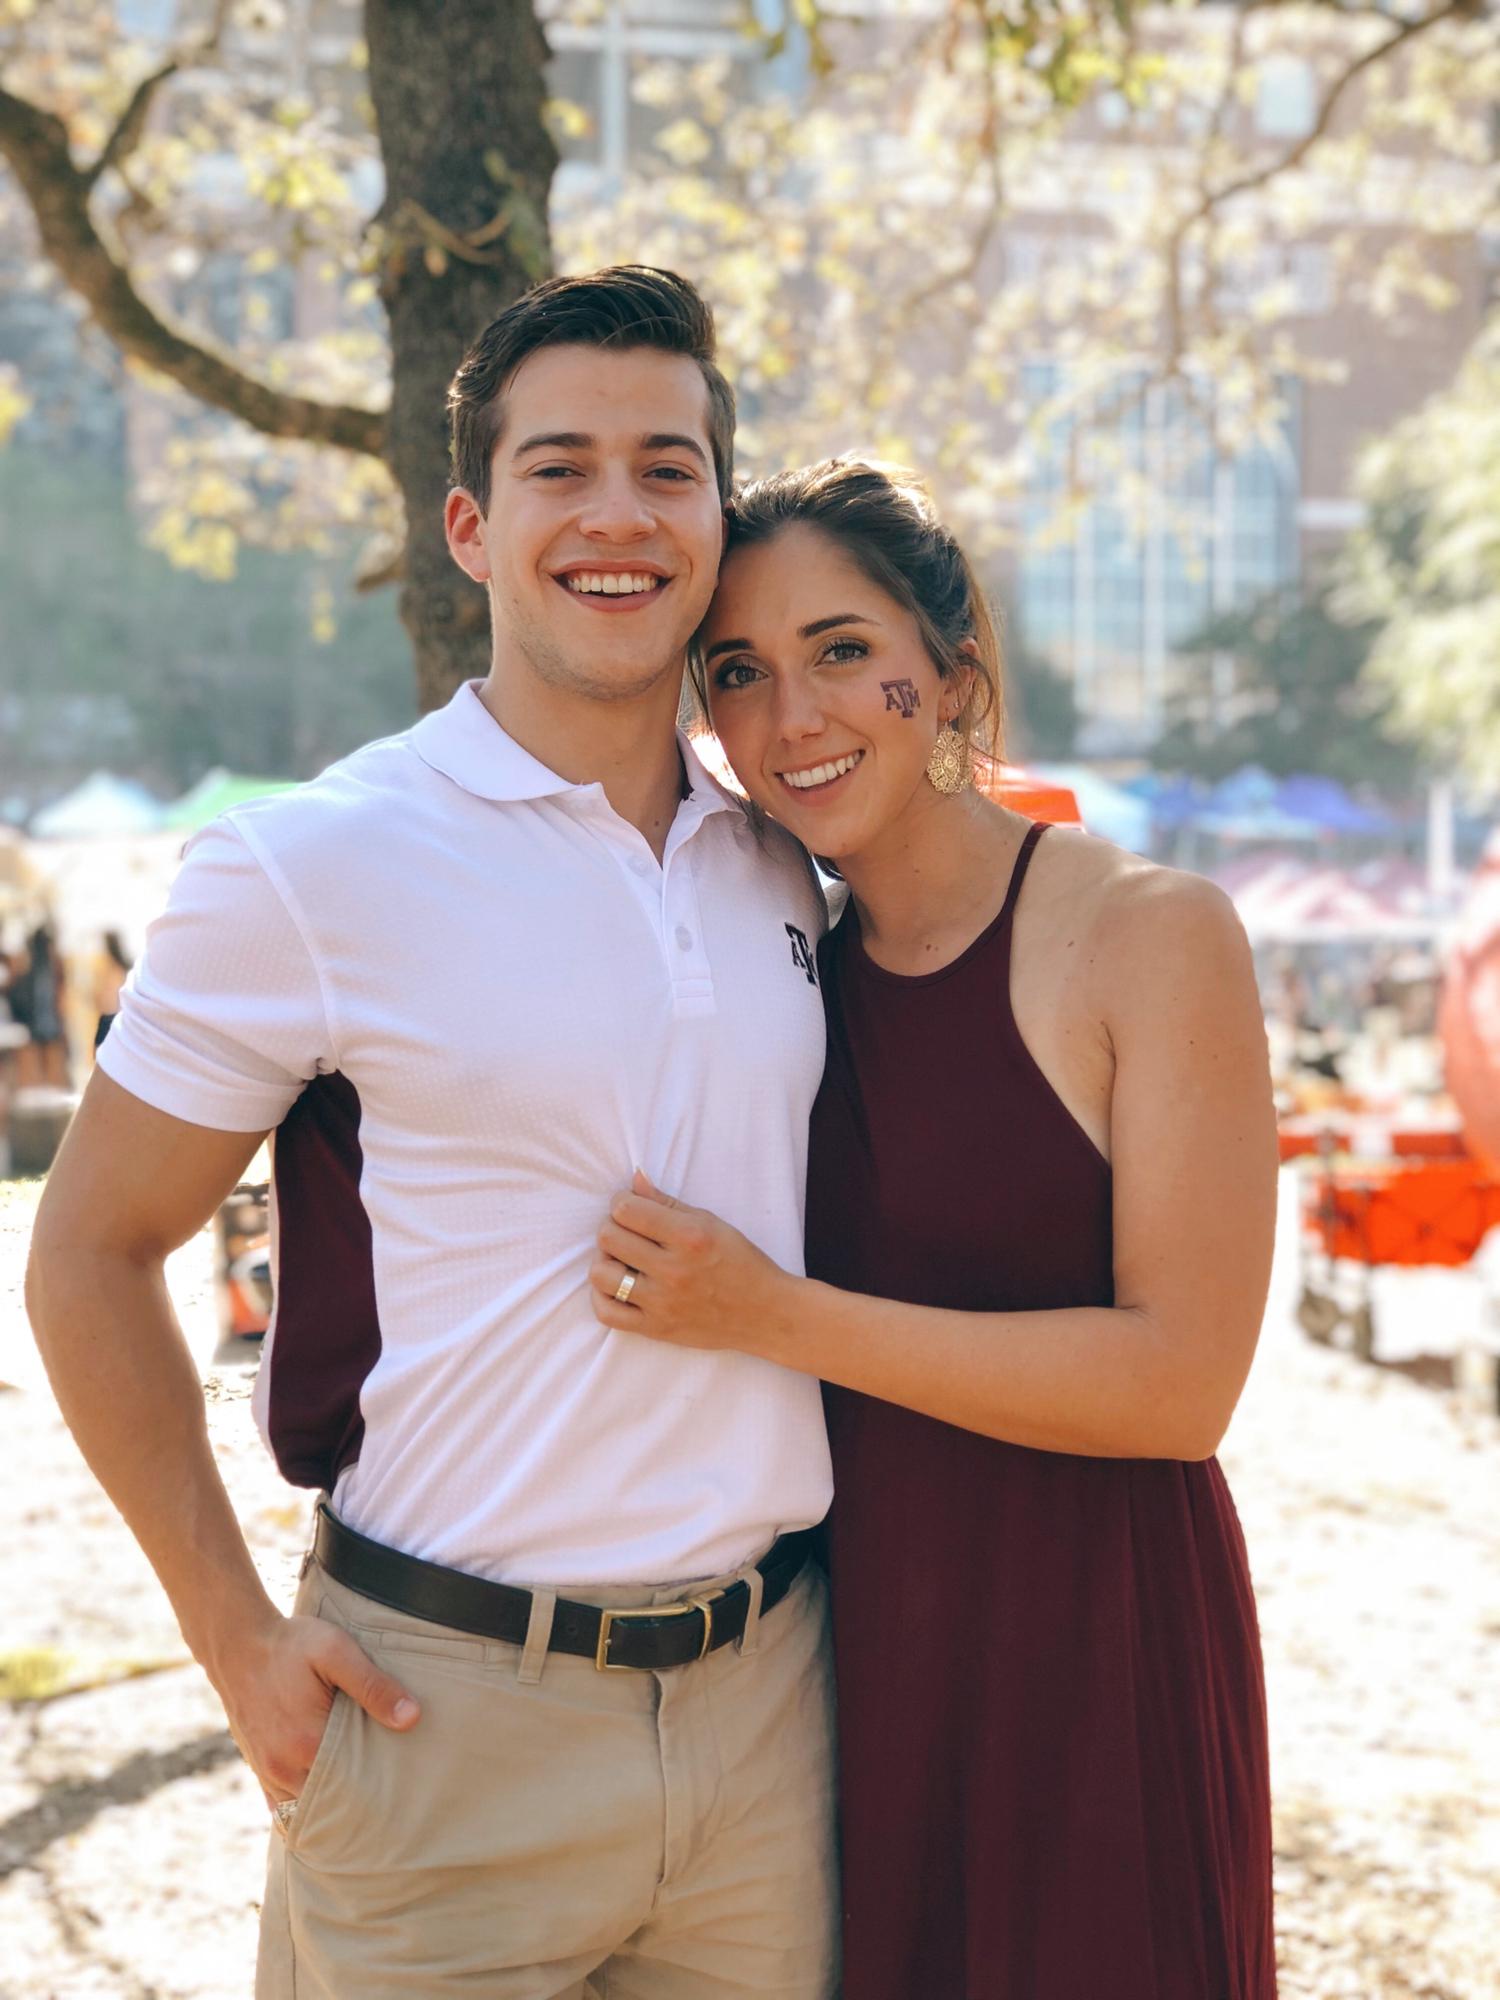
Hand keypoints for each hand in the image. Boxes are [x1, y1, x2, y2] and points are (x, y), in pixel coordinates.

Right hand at [215, 1608, 420, 1815]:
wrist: (237, 1643)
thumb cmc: (291, 1645)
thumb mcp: (336, 1652)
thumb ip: (373, 1685)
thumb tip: (412, 1717)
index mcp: (307, 1742)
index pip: (351, 1789)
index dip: (376, 1794)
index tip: (399, 1795)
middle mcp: (283, 1766)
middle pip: (327, 1805)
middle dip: (354, 1807)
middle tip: (386, 1804)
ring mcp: (266, 1770)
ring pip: (302, 1810)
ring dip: (328, 1809)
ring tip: (359, 1805)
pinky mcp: (257, 1765)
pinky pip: (279, 1805)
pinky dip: (301, 1808)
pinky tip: (323, 1805)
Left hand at [591, 1171, 792, 1358]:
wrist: (764, 1313)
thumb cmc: (741, 1262)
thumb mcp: (711, 1222)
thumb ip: (667, 1202)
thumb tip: (634, 1179)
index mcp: (689, 1237)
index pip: (627, 1210)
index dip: (621, 1202)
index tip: (631, 1207)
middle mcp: (673, 1270)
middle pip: (608, 1238)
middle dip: (612, 1227)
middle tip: (627, 1231)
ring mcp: (662, 1302)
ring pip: (601, 1274)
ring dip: (606, 1261)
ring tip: (622, 1259)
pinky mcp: (656, 1328)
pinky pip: (607, 1313)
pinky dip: (602, 1297)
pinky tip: (618, 1286)